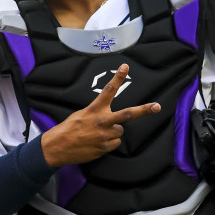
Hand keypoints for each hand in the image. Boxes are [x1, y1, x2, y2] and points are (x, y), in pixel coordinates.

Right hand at [40, 64, 159, 166]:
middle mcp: (102, 121)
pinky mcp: (104, 148)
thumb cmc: (68, 129)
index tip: (125, 66)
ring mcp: (104, 135)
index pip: (108, 90)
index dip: (118, 77)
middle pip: (127, 114)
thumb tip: (110, 117)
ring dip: (112, 132)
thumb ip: (97, 112)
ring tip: (98, 134)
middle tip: (157, 106)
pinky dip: (108, 143)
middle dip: (144, 110)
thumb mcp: (81, 114)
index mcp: (94, 109)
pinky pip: (115, 143)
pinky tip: (96, 143)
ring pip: (120, 131)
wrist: (57, 147)